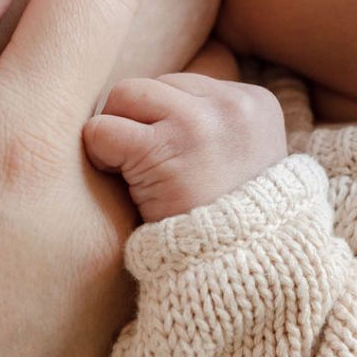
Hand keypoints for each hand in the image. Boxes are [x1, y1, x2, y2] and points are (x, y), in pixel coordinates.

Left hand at [84, 70, 287, 221]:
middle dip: (141, 122)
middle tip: (148, 166)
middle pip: (154, 85)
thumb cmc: (232, 222)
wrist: (238, 273)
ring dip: (117, 131)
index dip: (165, 121)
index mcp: (256, 104)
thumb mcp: (245, 158)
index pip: (185, 83)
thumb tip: (154, 98)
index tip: (175, 159)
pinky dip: (99, 152)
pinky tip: (120, 179)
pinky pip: (103, 129)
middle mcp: (231, 105)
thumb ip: (214, 123)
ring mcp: (198, 124)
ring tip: (134, 170)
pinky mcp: (161, 150)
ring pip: (125, 94)